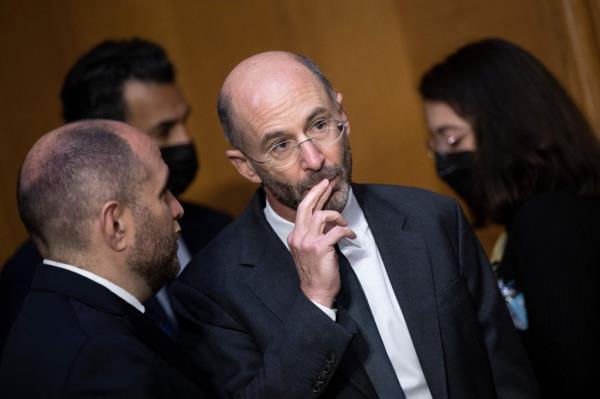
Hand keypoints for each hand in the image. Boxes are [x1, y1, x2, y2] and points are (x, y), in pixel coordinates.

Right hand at [287, 179, 355, 307]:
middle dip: (318, 191)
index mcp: (295, 236)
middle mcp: (298, 236)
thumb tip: (328, 221)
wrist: (315, 292)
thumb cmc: (315, 273)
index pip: (303, 210)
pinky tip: (351, 235)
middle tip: (328, 182)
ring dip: (336, 216)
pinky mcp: (320, 248)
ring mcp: (307, 242)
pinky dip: (346, 230)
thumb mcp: (309, 250)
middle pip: (306, 206)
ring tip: (343, 222)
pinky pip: (336, 231)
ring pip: (320, 215)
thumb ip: (314, 234)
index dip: (314, 197)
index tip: (322, 187)